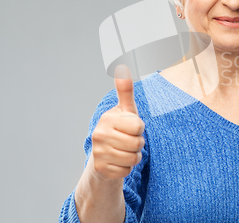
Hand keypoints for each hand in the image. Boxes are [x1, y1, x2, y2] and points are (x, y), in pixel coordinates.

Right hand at [90, 65, 145, 179]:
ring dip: (133, 157)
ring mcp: (98, 153)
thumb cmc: (120, 129)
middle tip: (129, 141)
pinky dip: (126, 168)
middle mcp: (99, 134)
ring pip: (133, 159)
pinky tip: (118, 162)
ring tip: (124, 151)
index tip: (131, 128)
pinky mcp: (101, 169)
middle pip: (137, 143)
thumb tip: (122, 68)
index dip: (139, 128)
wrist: (104, 156)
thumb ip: (126, 91)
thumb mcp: (126, 110)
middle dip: (138, 144)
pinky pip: (126, 171)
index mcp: (107, 118)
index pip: (138, 126)